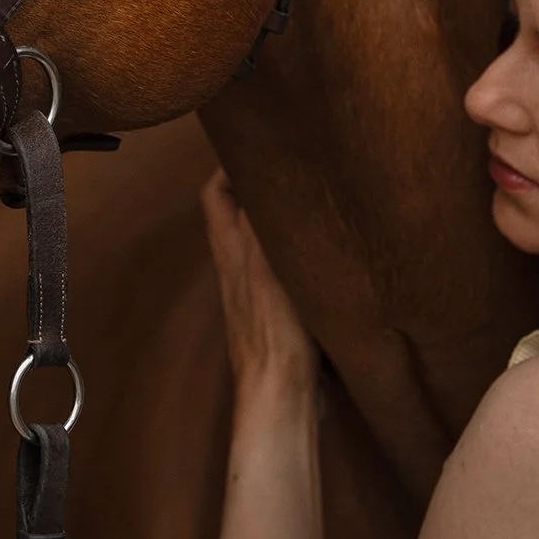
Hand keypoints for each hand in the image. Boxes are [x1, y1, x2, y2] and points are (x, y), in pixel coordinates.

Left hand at [200, 170, 319, 402]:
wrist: (280, 392)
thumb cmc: (275, 328)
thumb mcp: (267, 265)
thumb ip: (259, 223)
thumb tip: (254, 174)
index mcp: (230, 252)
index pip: (216, 195)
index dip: (229, 168)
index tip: (259, 146)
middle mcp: (237, 269)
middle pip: (238, 217)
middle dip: (259, 190)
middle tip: (292, 171)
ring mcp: (255, 294)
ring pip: (260, 244)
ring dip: (279, 222)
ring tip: (310, 204)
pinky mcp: (276, 315)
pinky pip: (282, 270)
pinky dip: (296, 255)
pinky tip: (322, 255)